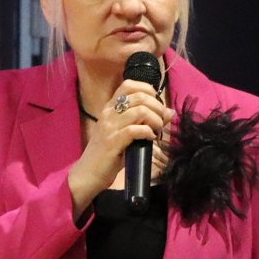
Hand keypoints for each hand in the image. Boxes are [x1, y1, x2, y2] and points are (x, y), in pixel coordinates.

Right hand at [68, 80, 172, 216]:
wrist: (88, 173)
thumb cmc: (109, 154)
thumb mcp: (127, 134)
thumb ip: (145, 121)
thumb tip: (170, 112)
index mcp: (110, 108)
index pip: (129, 85)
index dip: (148, 90)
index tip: (156, 105)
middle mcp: (108, 113)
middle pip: (139, 96)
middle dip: (157, 107)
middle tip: (161, 121)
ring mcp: (109, 126)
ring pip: (140, 111)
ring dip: (155, 120)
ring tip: (157, 131)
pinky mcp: (112, 142)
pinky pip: (135, 129)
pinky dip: (148, 132)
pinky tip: (150, 139)